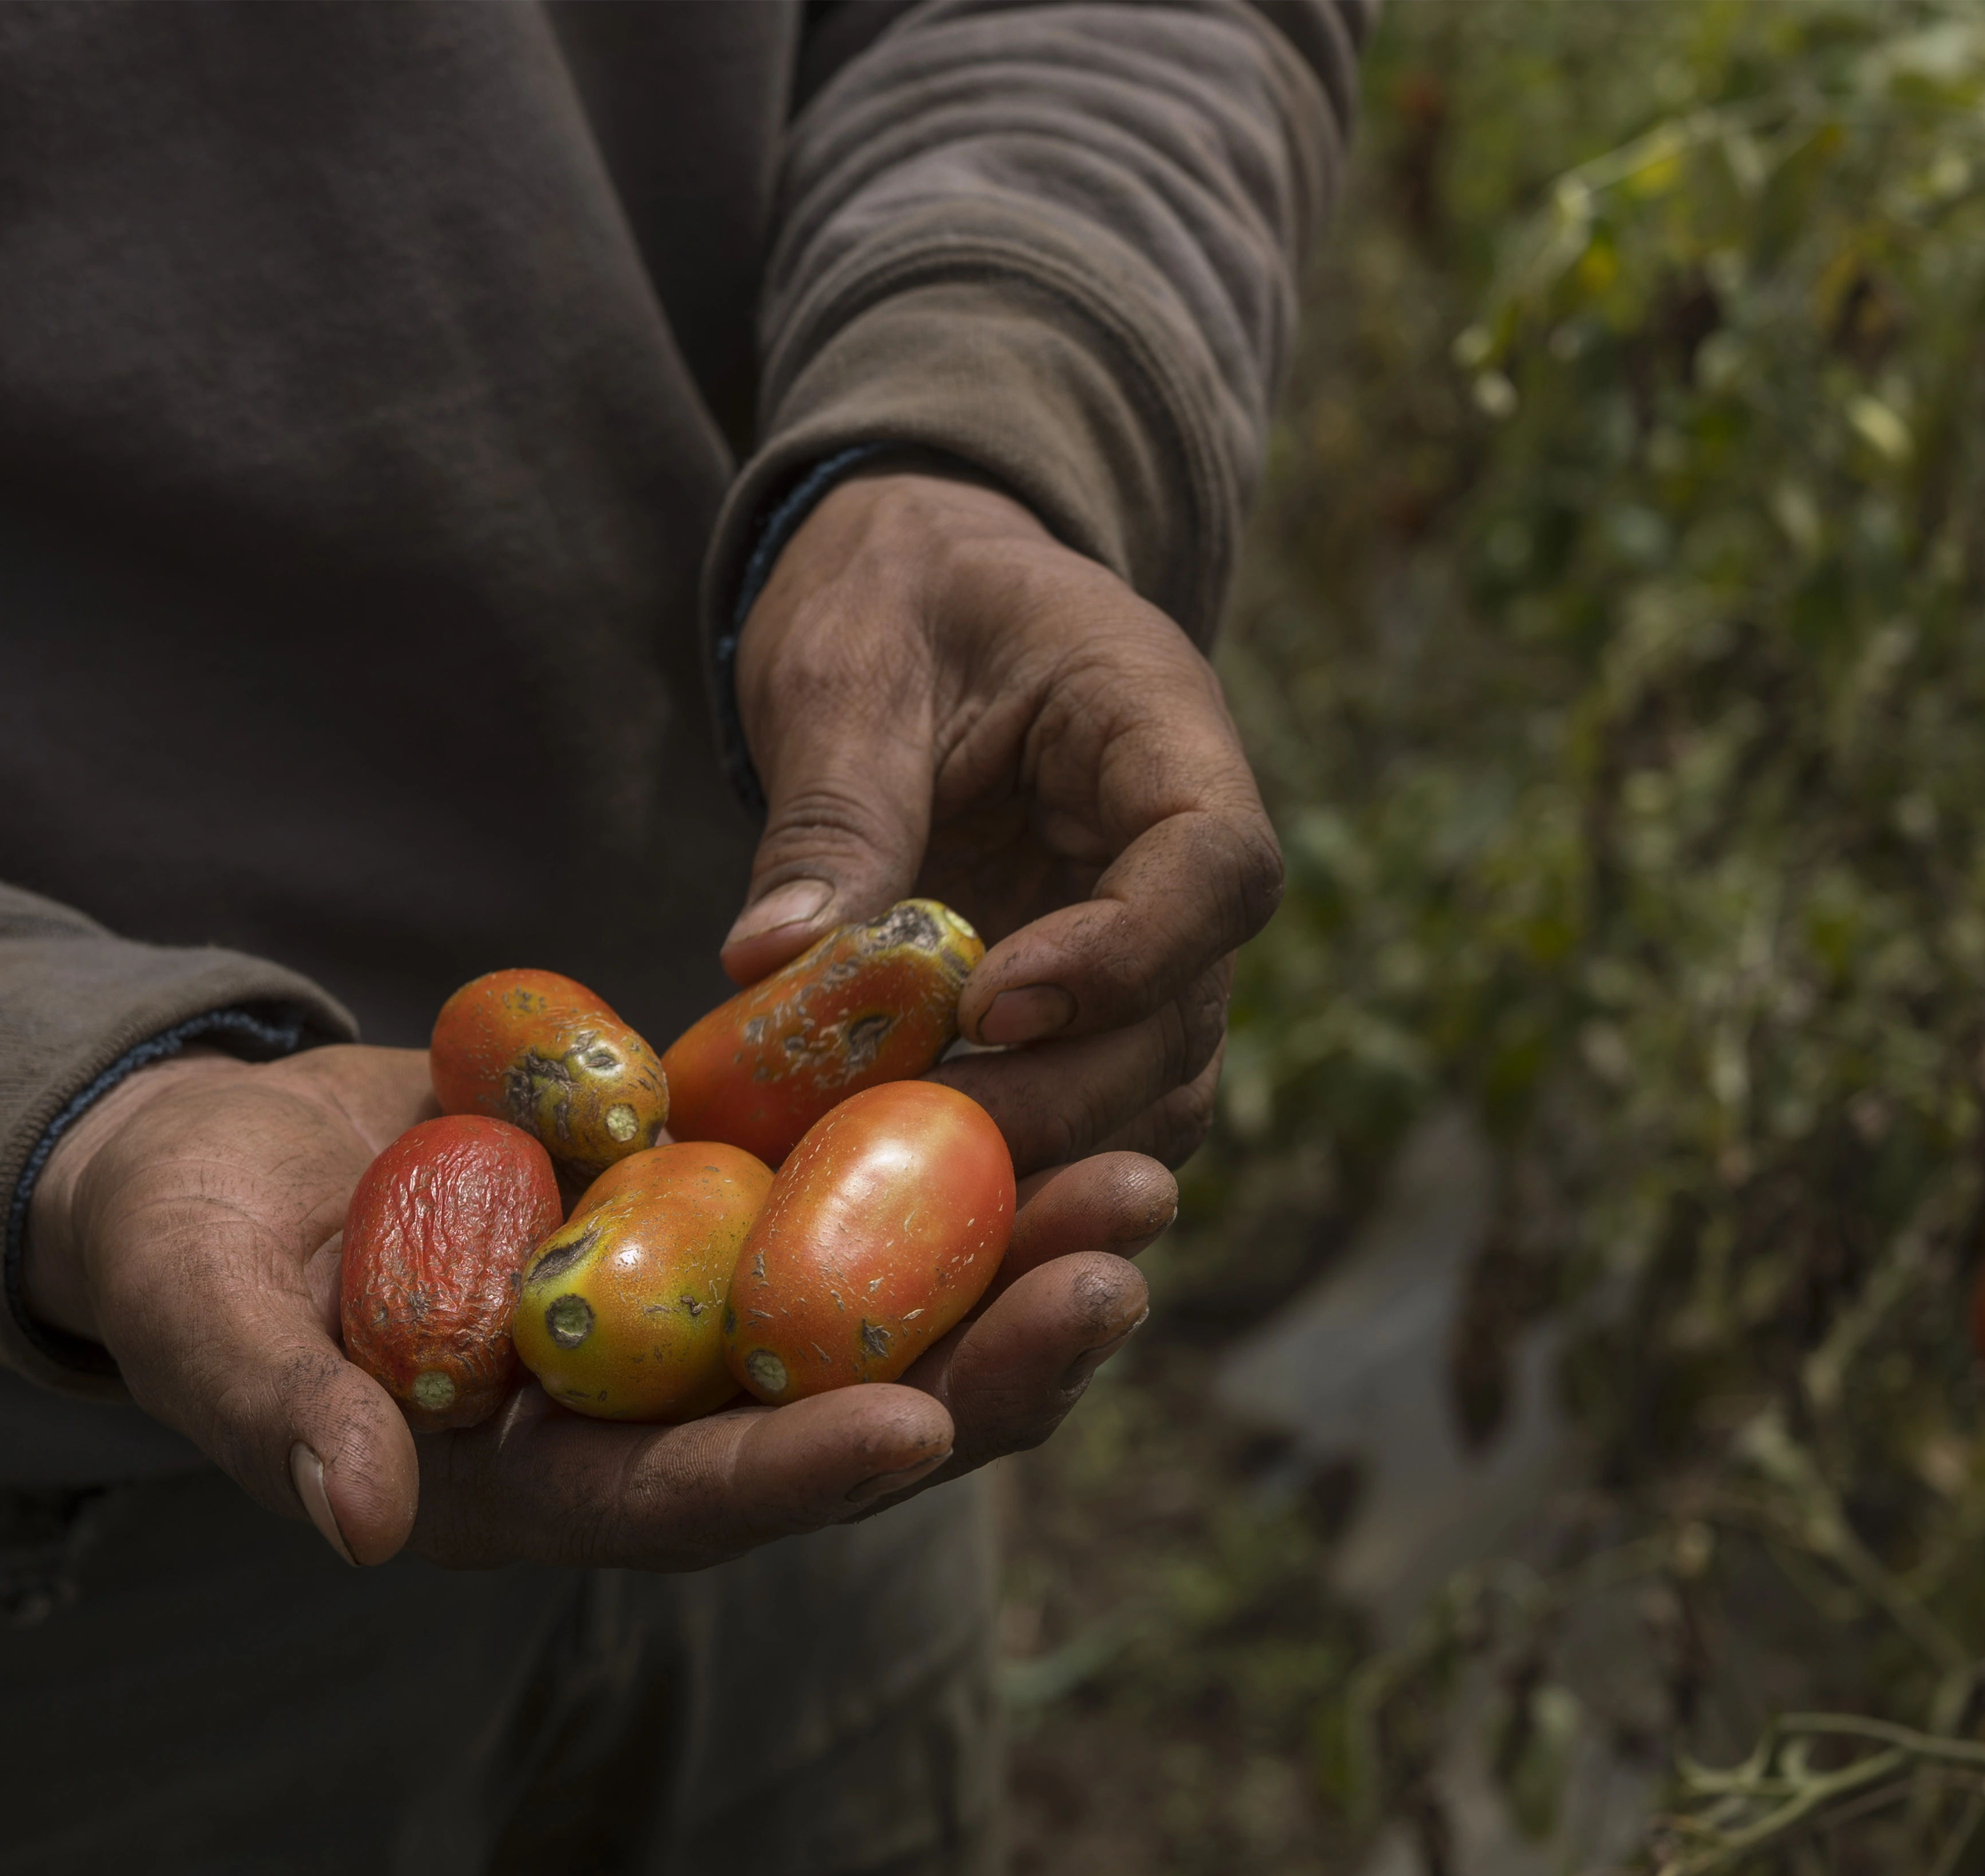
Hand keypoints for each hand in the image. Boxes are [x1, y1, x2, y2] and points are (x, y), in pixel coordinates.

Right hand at [23, 1043, 1175, 1568]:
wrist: (197, 1161)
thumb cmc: (172, 1248)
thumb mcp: (193, 1310)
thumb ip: (270, 1408)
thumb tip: (361, 1519)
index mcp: (530, 1486)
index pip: (687, 1498)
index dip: (800, 1471)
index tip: (918, 1423)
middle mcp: (636, 1425)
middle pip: (835, 1420)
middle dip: (985, 1366)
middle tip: (1117, 1273)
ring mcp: (683, 1324)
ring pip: (877, 1317)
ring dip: (1011, 1263)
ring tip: (1145, 1183)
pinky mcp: (702, 1218)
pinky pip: (843, 1204)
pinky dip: (941, 1162)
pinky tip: (1053, 1086)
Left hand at [728, 469, 1280, 1170]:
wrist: (912, 594)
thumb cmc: (893, 599)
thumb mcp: (845, 669)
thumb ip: (833, 811)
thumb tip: (769, 961)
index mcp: (1161, 728)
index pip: (1215, 865)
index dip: (1123, 958)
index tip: (989, 1007)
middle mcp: (1186, 853)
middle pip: (1190, 1011)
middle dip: (1067, 1093)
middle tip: (919, 1134)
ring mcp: (1153, 942)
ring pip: (1160, 1086)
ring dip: (1052, 1149)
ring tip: (904, 1167)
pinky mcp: (1093, 1005)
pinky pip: (1100, 1106)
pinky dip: (1026, 1156)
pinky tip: (914, 1173)